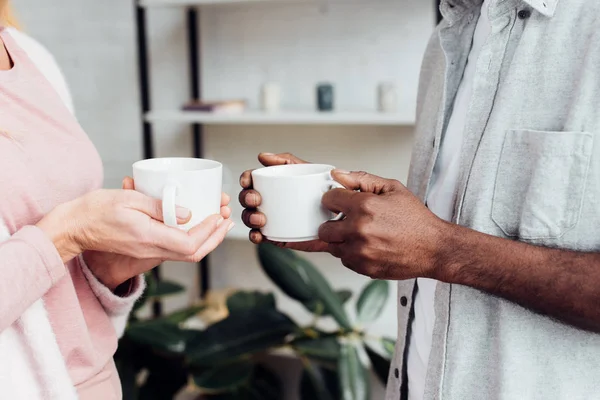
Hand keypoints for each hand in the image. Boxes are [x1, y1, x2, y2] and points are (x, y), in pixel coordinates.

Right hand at [37, 179, 233, 289]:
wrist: (74, 227)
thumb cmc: (97, 209)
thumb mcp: (129, 199)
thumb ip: (160, 206)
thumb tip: (189, 213)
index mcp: (149, 237)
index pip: (189, 244)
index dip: (209, 232)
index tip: (218, 214)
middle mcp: (151, 249)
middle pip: (193, 254)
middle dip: (215, 237)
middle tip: (226, 218)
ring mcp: (149, 252)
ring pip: (186, 254)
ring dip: (207, 238)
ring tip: (218, 218)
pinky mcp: (146, 248)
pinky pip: (176, 249)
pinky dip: (192, 238)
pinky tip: (198, 223)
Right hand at [239, 152, 327, 251]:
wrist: (345, 217)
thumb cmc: (328, 190)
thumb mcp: (311, 170)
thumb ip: (290, 160)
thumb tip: (263, 156)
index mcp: (275, 183)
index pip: (253, 179)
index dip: (245, 179)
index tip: (247, 181)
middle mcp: (270, 200)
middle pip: (248, 198)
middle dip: (246, 198)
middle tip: (256, 199)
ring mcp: (273, 218)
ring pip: (250, 217)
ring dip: (249, 217)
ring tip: (260, 219)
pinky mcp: (279, 235)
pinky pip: (261, 236)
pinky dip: (255, 236)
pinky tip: (259, 234)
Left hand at [318, 170, 447, 279]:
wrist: (434, 248)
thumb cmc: (416, 220)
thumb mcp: (392, 189)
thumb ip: (361, 179)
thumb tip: (338, 175)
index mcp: (363, 207)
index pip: (328, 199)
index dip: (335, 200)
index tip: (341, 204)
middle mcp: (358, 230)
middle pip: (323, 228)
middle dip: (333, 223)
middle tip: (349, 222)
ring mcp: (359, 251)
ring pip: (332, 246)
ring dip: (342, 240)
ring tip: (362, 235)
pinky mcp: (362, 267)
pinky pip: (344, 260)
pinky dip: (351, 254)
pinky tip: (368, 247)